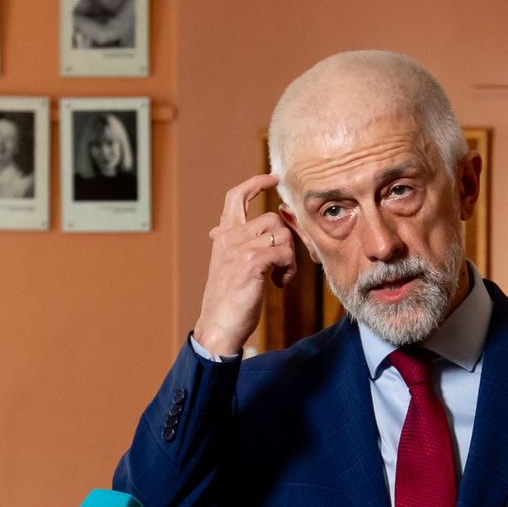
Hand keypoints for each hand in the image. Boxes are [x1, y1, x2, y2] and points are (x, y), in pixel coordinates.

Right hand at [194, 174, 297, 357]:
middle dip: (287, 241)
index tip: (272, 179)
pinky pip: (284, 252)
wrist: (218, 327)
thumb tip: (259, 228)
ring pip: (282, 235)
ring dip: (289, 258)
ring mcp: (238, 247)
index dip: (255, 183)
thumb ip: (241, 245)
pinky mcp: (250, 261)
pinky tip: (278, 284)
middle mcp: (227, 236)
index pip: (235, 197)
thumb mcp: (231, 266)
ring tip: (278, 277)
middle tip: (284, 264)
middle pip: (273, 220)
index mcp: (222, 236)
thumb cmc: (229, 301)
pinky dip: (288, 270)